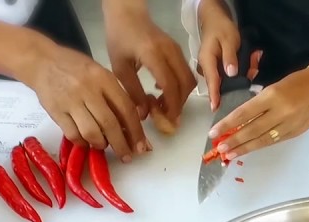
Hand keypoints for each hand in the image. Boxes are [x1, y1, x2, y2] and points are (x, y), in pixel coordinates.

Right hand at [17, 40, 147, 160]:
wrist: (42, 61)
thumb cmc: (76, 69)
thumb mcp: (100, 74)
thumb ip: (115, 96)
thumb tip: (131, 127)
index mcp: (104, 78)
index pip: (126, 109)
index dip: (136, 131)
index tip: (141, 146)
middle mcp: (88, 89)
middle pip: (110, 124)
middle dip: (121, 145)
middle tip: (127, 156)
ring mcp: (70, 101)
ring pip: (91, 132)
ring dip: (101, 144)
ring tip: (104, 145)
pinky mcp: (56, 111)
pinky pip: (73, 134)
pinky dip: (83, 142)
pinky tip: (86, 141)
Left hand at [104, 0, 196, 124]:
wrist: (128, 15)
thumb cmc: (120, 39)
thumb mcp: (120, 68)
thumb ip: (133, 92)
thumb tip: (144, 115)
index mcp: (153, 54)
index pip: (170, 84)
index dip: (171, 105)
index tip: (167, 119)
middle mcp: (170, 51)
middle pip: (185, 83)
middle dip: (179, 103)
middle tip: (166, 116)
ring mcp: (177, 50)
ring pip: (189, 79)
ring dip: (181, 95)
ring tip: (165, 105)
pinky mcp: (178, 51)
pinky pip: (186, 72)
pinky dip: (180, 86)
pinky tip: (164, 90)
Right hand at [195, 0, 261, 109]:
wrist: (215, 20)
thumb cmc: (221, 28)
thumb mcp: (228, 40)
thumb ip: (230, 57)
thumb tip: (231, 73)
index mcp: (207, 61)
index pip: (212, 82)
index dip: (215, 96)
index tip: (217, 108)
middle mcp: (208, 68)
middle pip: (224, 82)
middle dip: (241, 79)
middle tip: (254, 67)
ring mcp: (214, 70)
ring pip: (231, 78)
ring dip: (246, 70)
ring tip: (255, 56)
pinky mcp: (220, 69)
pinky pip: (234, 73)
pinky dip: (244, 67)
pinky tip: (253, 56)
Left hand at [209, 69, 308, 158]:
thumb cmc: (296, 82)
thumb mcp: (274, 86)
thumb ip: (258, 104)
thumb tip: (238, 121)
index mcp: (272, 96)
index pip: (245, 113)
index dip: (228, 124)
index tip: (214, 132)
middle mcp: (281, 112)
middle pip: (252, 130)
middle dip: (234, 141)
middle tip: (220, 149)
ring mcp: (289, 125)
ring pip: (263, 140)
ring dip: (245, 148)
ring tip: (230, 154)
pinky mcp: (295, 133)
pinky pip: (273, 141)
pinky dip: (259, 146)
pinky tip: (248, 150)